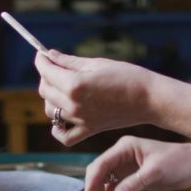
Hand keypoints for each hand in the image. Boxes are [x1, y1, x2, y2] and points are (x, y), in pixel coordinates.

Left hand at [35, 50, 154, 145]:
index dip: (41, 60)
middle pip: (45, 90)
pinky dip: (57, 128)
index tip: (41, 55)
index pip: (46, 71)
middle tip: (56, 67)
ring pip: (50, 110)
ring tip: (63, 87)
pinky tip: (62, 116)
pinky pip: (63, 135)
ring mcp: (80, 120)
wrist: (149, 99)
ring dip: (51, 97)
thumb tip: (50, 55)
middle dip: (46, 76)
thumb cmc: (127, 76)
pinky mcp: (88, 130)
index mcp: (75, 85)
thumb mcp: (97, 64)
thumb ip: (70, 62)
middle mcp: (73, 105)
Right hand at [84, 136, 190, 190]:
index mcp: (125, 147)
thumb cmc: (177, 161)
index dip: (92, 180)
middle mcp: (122, 155)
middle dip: (94, 187)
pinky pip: (114, 186)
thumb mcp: (156, 171)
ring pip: (104, 180)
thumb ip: (135, 183)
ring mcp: (126, 166)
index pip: (102, 163)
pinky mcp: (131, 176)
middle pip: (99, 171)